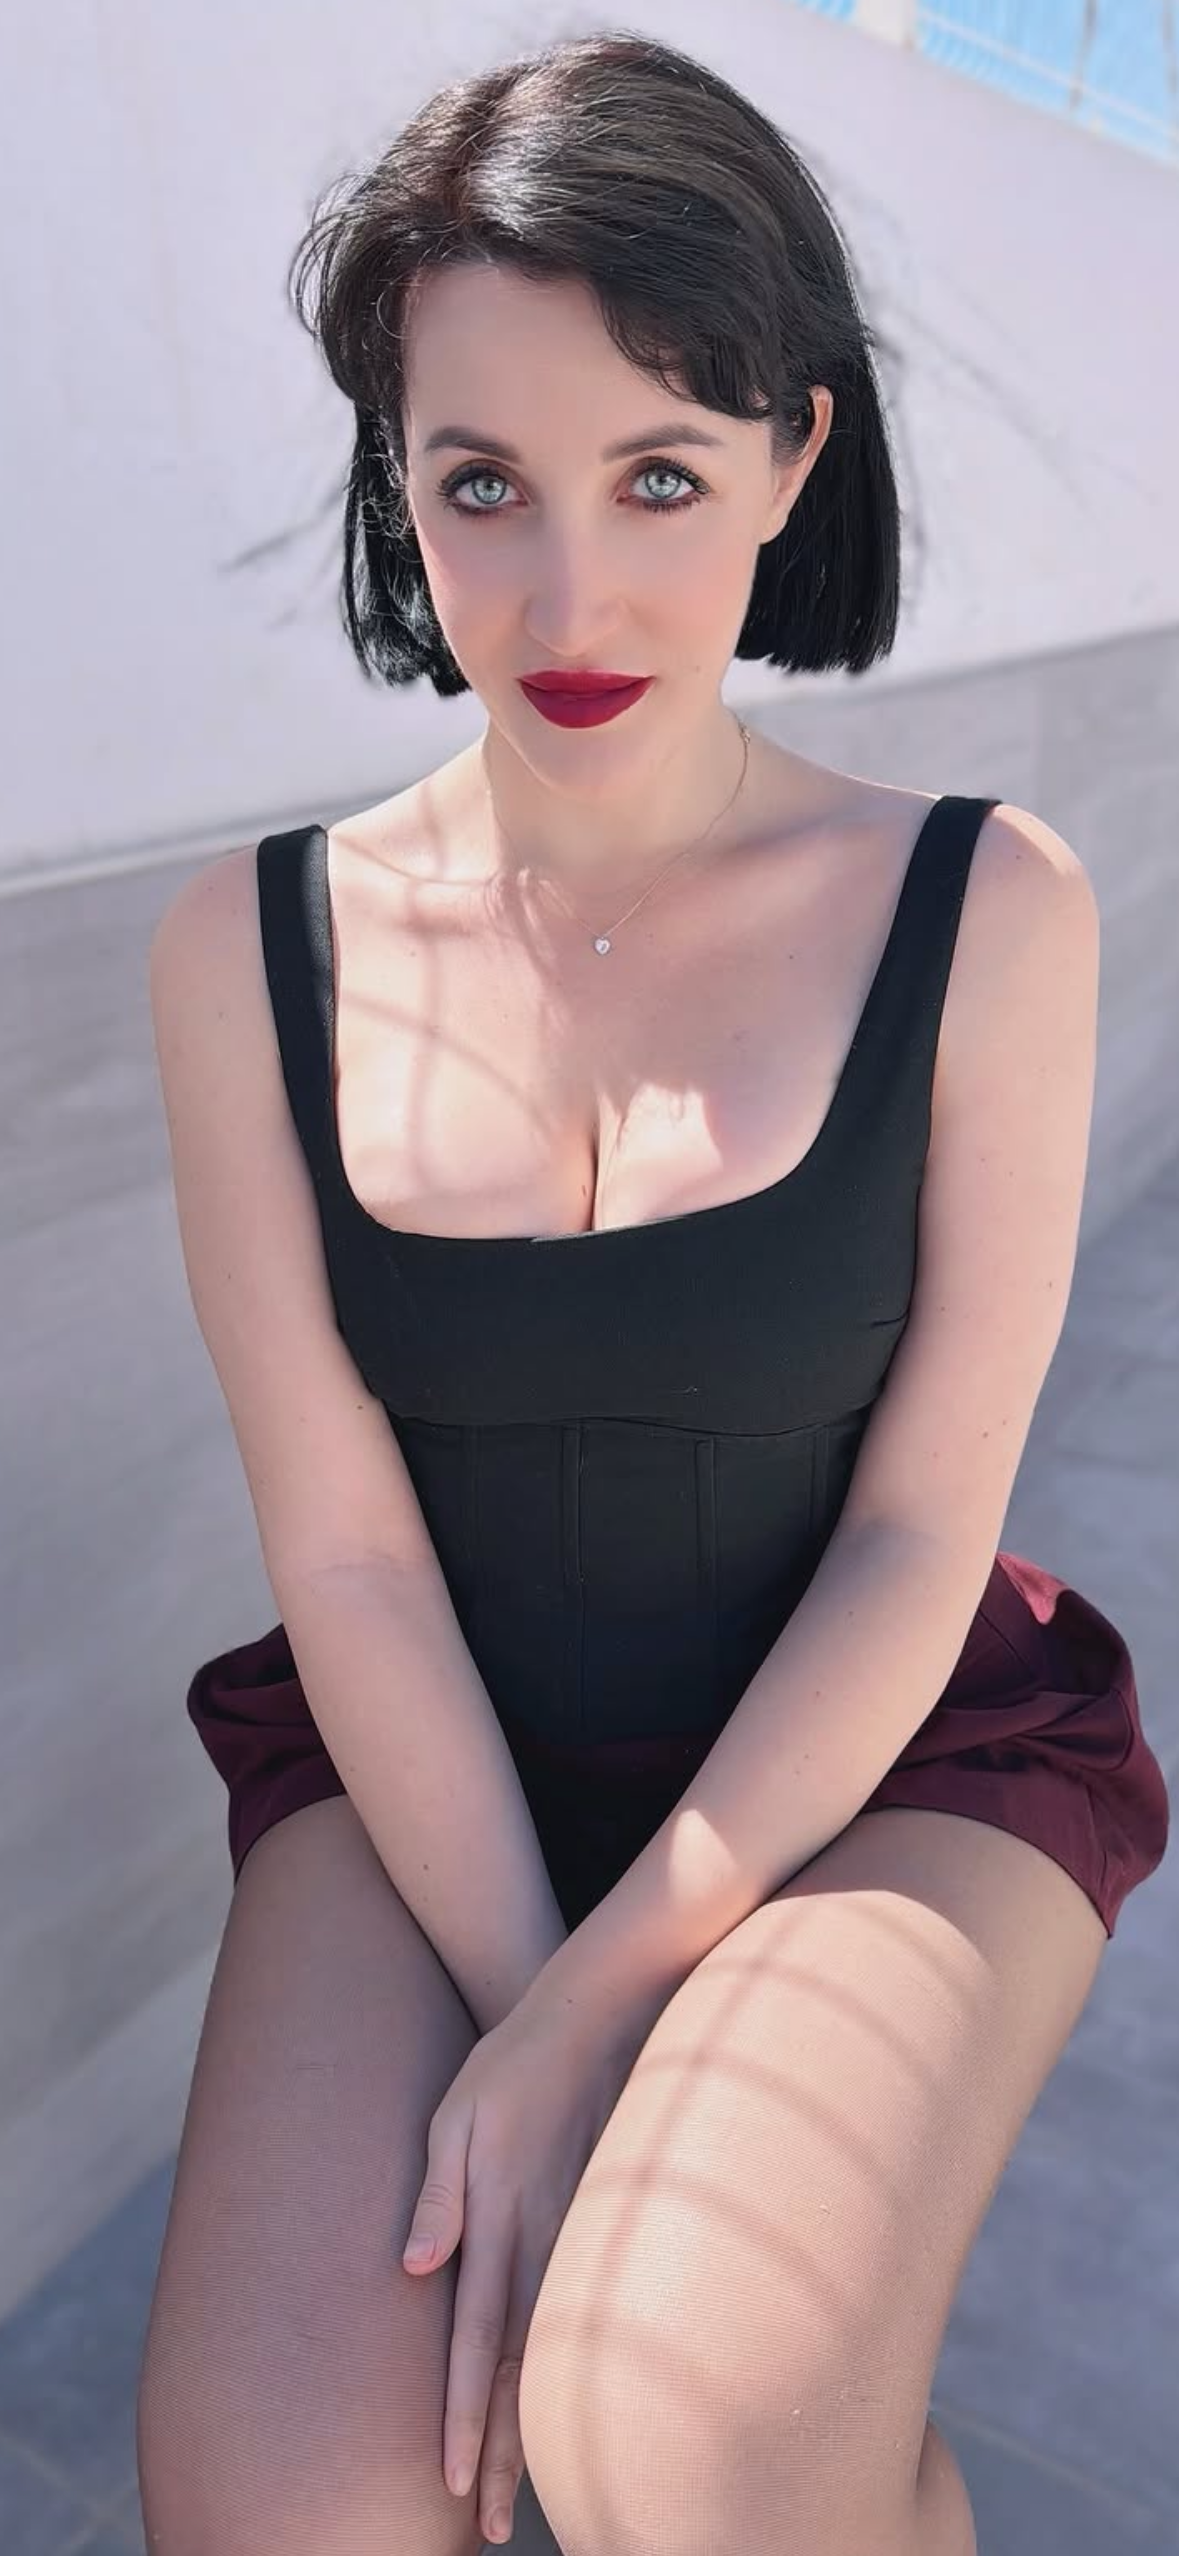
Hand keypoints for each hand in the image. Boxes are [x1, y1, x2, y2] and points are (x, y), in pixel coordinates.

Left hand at [401, 1986, 639, 2545]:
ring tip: (527, 2494)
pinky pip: (585, 2316)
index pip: (478, 2343)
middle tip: (490, 2527)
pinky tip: (573, 2408)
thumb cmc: (512, 2067)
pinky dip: (574, 2373)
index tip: (454, 2482)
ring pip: (558, 2354)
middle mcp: (545, 2244)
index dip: (466, 2417)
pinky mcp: (604, 2226)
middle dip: (505, 2455)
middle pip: (522, 2371)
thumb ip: (436, 2195)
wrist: (598, 2017)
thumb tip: (412, 2267)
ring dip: (540, 2427)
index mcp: (501, 2224)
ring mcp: (581, 2239)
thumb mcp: (456, 2117)